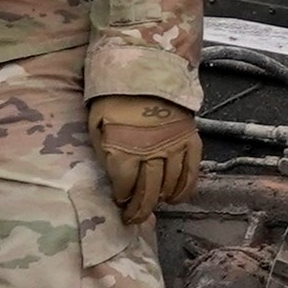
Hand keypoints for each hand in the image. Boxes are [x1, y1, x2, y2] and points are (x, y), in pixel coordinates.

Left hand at [90, 94, 200, 223]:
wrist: (144, 70)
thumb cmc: (114, 98)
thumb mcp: (97, 124)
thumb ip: (104, 151)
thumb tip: (112, 178)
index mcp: (123, 148)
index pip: (126, 186)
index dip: (122, 198)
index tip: (119, 202)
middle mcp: (151, 151)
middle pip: (148, 191)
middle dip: (140, 209)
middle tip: (134, 218)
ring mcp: (173, 146)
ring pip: (169, 185)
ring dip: (160, 200)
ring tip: (153, 207)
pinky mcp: (189, 140)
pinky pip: (190, 172)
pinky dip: (185, 188)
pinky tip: (177, 198)